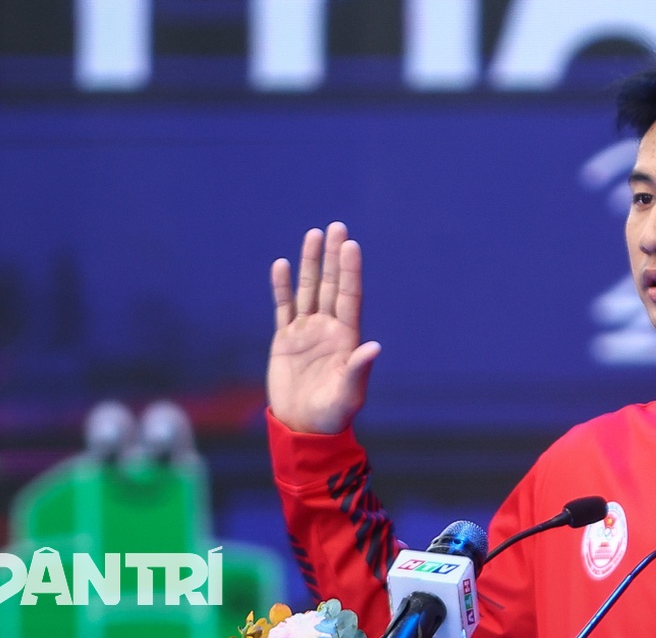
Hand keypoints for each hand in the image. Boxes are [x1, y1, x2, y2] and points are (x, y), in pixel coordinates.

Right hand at [268, 222, 380, 434]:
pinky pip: (283, 307)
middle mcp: (328, 327)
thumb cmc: (333, 413)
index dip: (350, 270)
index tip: (351, 244)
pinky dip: (281, 287)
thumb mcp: (348, 393)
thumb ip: (358, 369)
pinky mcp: (285, 340)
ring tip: (313, 234)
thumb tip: (374, 347)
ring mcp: (306, 331)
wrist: (304, 427)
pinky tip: (281, 264)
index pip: (349, 295)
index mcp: (347, 336)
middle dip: (333, 256)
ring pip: (307, 290)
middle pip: (330, 284)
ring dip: (309, 263)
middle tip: (336, 227)